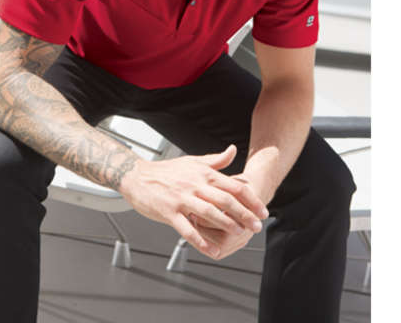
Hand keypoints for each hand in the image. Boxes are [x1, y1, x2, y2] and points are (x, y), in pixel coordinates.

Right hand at [119, 145, 268, 258]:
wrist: (138, 176)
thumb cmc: (167, 171)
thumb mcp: (192, 162)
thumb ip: (215, 160)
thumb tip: (233, 151)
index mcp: (203, 173)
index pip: (233, 186)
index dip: (250, 199)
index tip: (262, 211)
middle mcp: (195, 185)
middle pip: (225, 200)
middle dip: (244, 214)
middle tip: (257, 226)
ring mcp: (182, 198)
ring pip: (209, 213)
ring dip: (227, 225)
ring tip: (239, 235)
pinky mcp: (169, 212)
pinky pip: (187, 228)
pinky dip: (201, 240)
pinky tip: (212, 250)